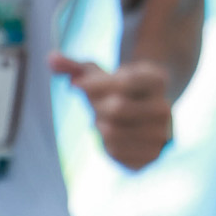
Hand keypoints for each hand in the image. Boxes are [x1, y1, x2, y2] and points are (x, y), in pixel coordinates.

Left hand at [50, 54, 174, 169]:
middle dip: (96, 106)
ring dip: (98, 126)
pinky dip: (105, 144)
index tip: (77, 84)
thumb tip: (51, 59)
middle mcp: (165, 107)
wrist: (146, 115)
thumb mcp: (99, 74)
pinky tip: (113, 137)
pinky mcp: (153, 157)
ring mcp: (162, 134)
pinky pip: (115, 152)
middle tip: (94, 105)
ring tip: (105, 120)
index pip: (123, 82)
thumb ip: (74, 66)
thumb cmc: (115, 90)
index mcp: (157, 79)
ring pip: (112, 132)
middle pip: (116, 107)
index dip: (94, 84)